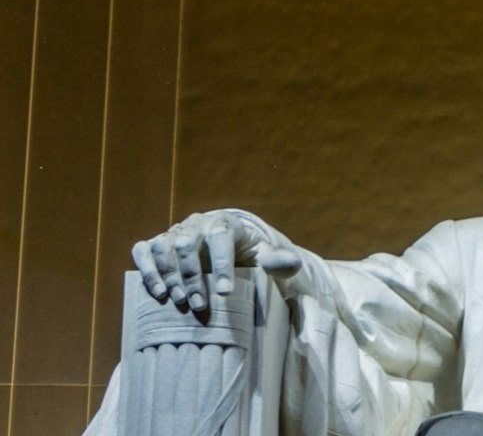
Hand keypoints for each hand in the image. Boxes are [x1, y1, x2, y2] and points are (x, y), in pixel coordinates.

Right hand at [132, 210, 301, 312]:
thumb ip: (276, 259)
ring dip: (169, 276)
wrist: (221, 237)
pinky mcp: (157, 243)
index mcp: (225, 223)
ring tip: (179, 302)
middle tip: (200, 304)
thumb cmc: (244, 248)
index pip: (221, 238)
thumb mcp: (263, 252)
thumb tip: (293, 264)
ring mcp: (174, 232)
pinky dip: (146, 269)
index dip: (222, 264)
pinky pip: (144, 250)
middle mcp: (197, 224)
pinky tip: (157, 291)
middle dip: (192, 276)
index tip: (224, 293)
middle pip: (187, 243)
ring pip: (164, 247)